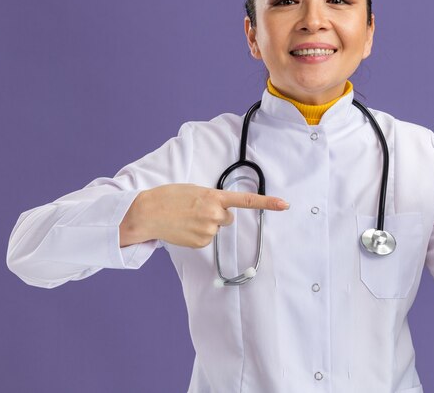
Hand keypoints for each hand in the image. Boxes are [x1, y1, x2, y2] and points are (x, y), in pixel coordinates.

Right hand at [119, 184, 288, 247]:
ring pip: (217, 228)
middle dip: (216, 214)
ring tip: (186, 218)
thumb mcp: (195, 190)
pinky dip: (198, 234)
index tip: (285, 204)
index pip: (247, 200)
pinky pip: (207, 238)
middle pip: (228, 217)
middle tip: (196, 209)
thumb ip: (213, 198)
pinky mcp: (201, 243)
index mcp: (215, 197)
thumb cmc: (170, 197)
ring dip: (206, 224)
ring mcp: (209, 230)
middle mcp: (215, 214)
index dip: (268, 202)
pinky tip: (184, 228)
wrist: (148, 213)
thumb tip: (222, 211)